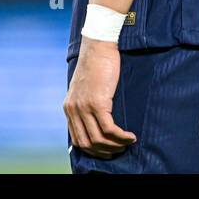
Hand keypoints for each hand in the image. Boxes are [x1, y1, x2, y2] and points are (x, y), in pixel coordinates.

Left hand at [64, 37, 136, 157]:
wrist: (98, 46)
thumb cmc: (95, 65)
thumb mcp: (84, 88)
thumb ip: (84, 104)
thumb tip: (95, 122)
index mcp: (68, 108)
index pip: (77, 140)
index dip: (93, 150)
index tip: (107, 150)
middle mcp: (73, 109)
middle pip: (87, 144)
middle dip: (104, 152)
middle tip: (119, 151)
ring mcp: (84, 107)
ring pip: (99, 139)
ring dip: (115, 146)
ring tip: (127, 144)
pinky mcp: (97, 102)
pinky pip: (109, 129)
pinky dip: (121, 137)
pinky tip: (130, 137)